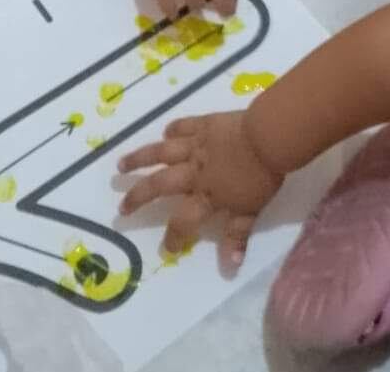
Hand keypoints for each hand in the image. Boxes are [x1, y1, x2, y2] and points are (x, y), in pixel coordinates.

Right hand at [119, 111, 283, 269]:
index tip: (166, 248)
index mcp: (206, 196)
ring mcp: (196, 146)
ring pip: (160, 153)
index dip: (173, 237)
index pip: (182, 221)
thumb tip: (230, 266)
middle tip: (122, 207)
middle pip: (159, 185)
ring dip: (139, 159)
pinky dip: (173, 129)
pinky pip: (183, 126)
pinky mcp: (204, 124)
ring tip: (120, 165)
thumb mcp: (253, 211)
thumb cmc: (263, 176)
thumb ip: (237, 236)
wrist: (269, 136)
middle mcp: (194, 172)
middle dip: (138, 197)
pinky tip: (165, 131)